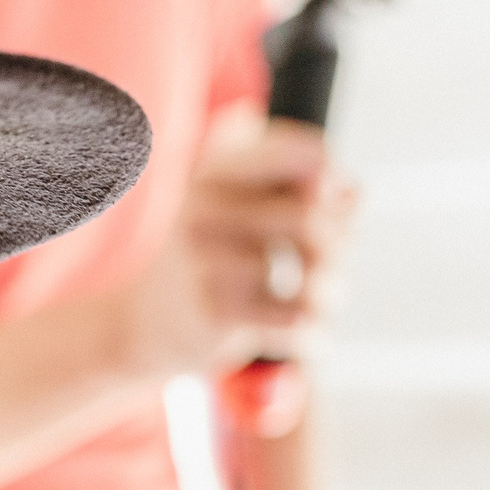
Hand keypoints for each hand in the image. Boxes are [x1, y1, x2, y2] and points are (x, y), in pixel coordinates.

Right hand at [120, 114, 356, 379]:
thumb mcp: (238, 212)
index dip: (333, 178)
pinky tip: (304, 334)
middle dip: (340, 247)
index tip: (330, 203)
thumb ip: (298, 192)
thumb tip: (353, 194)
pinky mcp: (216, 311)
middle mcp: (205, 208)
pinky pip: (297, 319)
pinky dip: (313, 334)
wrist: (136, 325)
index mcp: (214, 171)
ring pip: (314, 274)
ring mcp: (207, 260)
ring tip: (321, 302)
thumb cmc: (205, 263)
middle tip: (331, 266)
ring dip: (332, 293)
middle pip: (314, 218)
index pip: (304, 155)